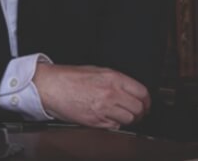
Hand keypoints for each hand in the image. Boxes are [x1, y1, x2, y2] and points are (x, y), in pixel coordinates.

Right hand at [32, 63, 149, 129]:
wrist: (51, 86)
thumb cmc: (69, 77)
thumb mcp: (97, 70)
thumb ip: (115, 80)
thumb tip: (129, 89)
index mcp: (113, 78)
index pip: (142, 92)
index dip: (146, 100)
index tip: (145, 103)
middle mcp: (111, 93)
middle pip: (138, 108)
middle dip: (140, 112)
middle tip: (137, 112)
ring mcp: (104, 108)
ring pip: (129, 119)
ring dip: (129, 119)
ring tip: (123, 116)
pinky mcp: (96, 121)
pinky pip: (115, 126)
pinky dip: (115, 124)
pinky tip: (109, 118)